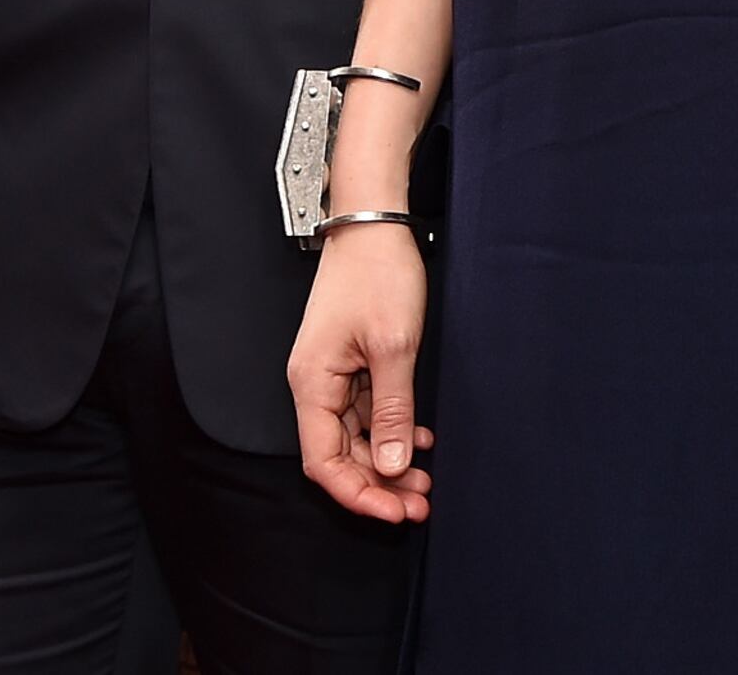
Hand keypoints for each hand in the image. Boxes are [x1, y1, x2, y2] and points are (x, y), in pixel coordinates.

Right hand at [288, 221, 436, 521]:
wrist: (373, 224)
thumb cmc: (378, 274)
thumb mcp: (394, 346)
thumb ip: (392, 410)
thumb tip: (388, 465)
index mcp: (313, 385)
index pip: (325, 462)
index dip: (358, 494)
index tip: (394, 512)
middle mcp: (315, 385)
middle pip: (340, 456)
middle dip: (378, 484)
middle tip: (420, 504)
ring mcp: (333, 375)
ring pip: (356, 437)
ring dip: (388, 461)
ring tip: (425, 482)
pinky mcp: (351, 363)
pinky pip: (367, 411)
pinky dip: (392, 430)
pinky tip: (420, 441)